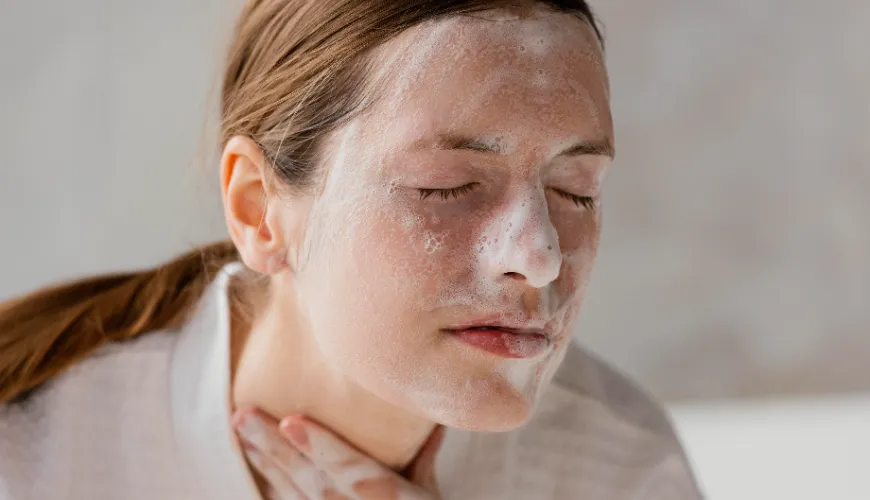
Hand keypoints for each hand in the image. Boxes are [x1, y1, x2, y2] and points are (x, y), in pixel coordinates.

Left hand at [233, 409, 443, 499]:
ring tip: (242, 432)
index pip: (348, 470)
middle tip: (243, 416)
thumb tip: (436, 421)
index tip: (289, 420)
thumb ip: (423, 460)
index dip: (319, 445)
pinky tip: (258, 475)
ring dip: (266, 464)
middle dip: (275, 448)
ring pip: (293, 496)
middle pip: (308, 480)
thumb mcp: (430, 495)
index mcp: (385, 499)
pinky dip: (275, 494)